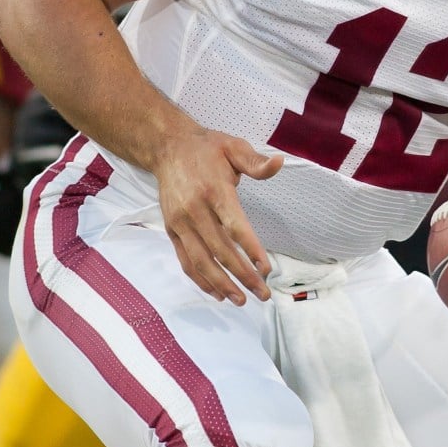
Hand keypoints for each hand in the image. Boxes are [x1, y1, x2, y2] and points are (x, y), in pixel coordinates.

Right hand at [154, 128, 282, 303]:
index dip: (251, 249)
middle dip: (243, 275)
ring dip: (221, 284)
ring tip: (241, 300)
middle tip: (263, 293)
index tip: (266, 269)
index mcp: (214, 190)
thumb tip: (280, 162)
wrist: (167, 147)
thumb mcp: (234, 147)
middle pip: (220, 250)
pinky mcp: (171, 230)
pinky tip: (217, 292)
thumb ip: (256, 162)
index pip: (234, 226)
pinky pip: (185, 260)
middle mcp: (194, 209)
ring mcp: (180, 222)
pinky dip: (201, 279)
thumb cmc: (207, 148)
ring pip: (201, 261)